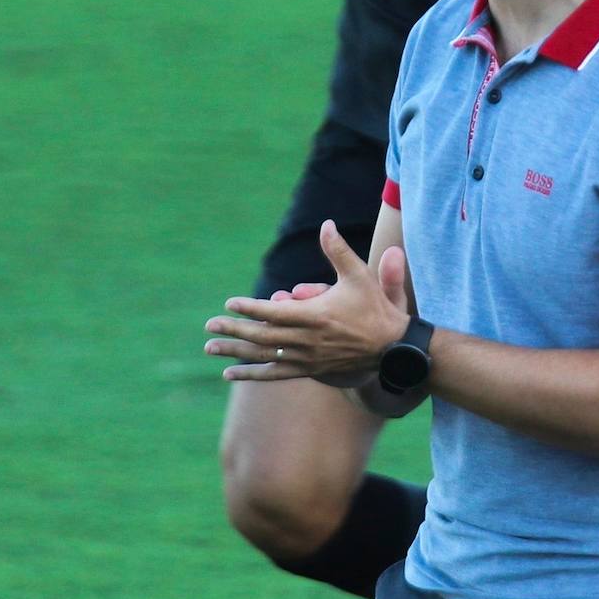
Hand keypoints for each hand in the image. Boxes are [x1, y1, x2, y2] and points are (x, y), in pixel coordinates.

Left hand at [204, 220, 409, 382]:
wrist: (389, 346)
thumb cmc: (373, 307)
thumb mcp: (358, 274)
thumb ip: (338, 251)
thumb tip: (326, 224)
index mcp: (315, 316)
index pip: (274, 313)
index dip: (251, 308)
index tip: (229, 304)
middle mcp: (306, 340)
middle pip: (262, 336)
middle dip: (234, 330)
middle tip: (209, 326)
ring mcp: (306, 358)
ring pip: (263, 356)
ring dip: (235, 352)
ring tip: (211, 347)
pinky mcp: (308, 369)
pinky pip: (274, 373)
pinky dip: (251, 374)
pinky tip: (230, 373)